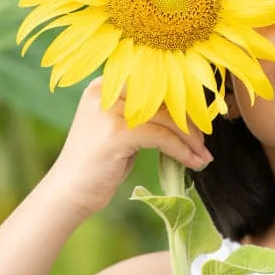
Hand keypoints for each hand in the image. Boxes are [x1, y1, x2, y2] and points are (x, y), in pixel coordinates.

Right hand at [45, 77, 212, 217]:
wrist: (69, 193)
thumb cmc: (100, 163)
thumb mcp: (124, 129)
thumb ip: (147, 113)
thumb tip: (190, 111)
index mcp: (108, 83)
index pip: (157, 82)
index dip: (183, 101)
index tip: (203, 120)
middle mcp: (106, 90)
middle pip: (163, 98)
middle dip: (190, 121)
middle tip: (205, 141)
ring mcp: (109, 110)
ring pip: (166, 118)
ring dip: (190, 139)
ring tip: (203, 155)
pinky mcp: (116, 132)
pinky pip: (161, 137)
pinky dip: (181, 151)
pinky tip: (193, 162)